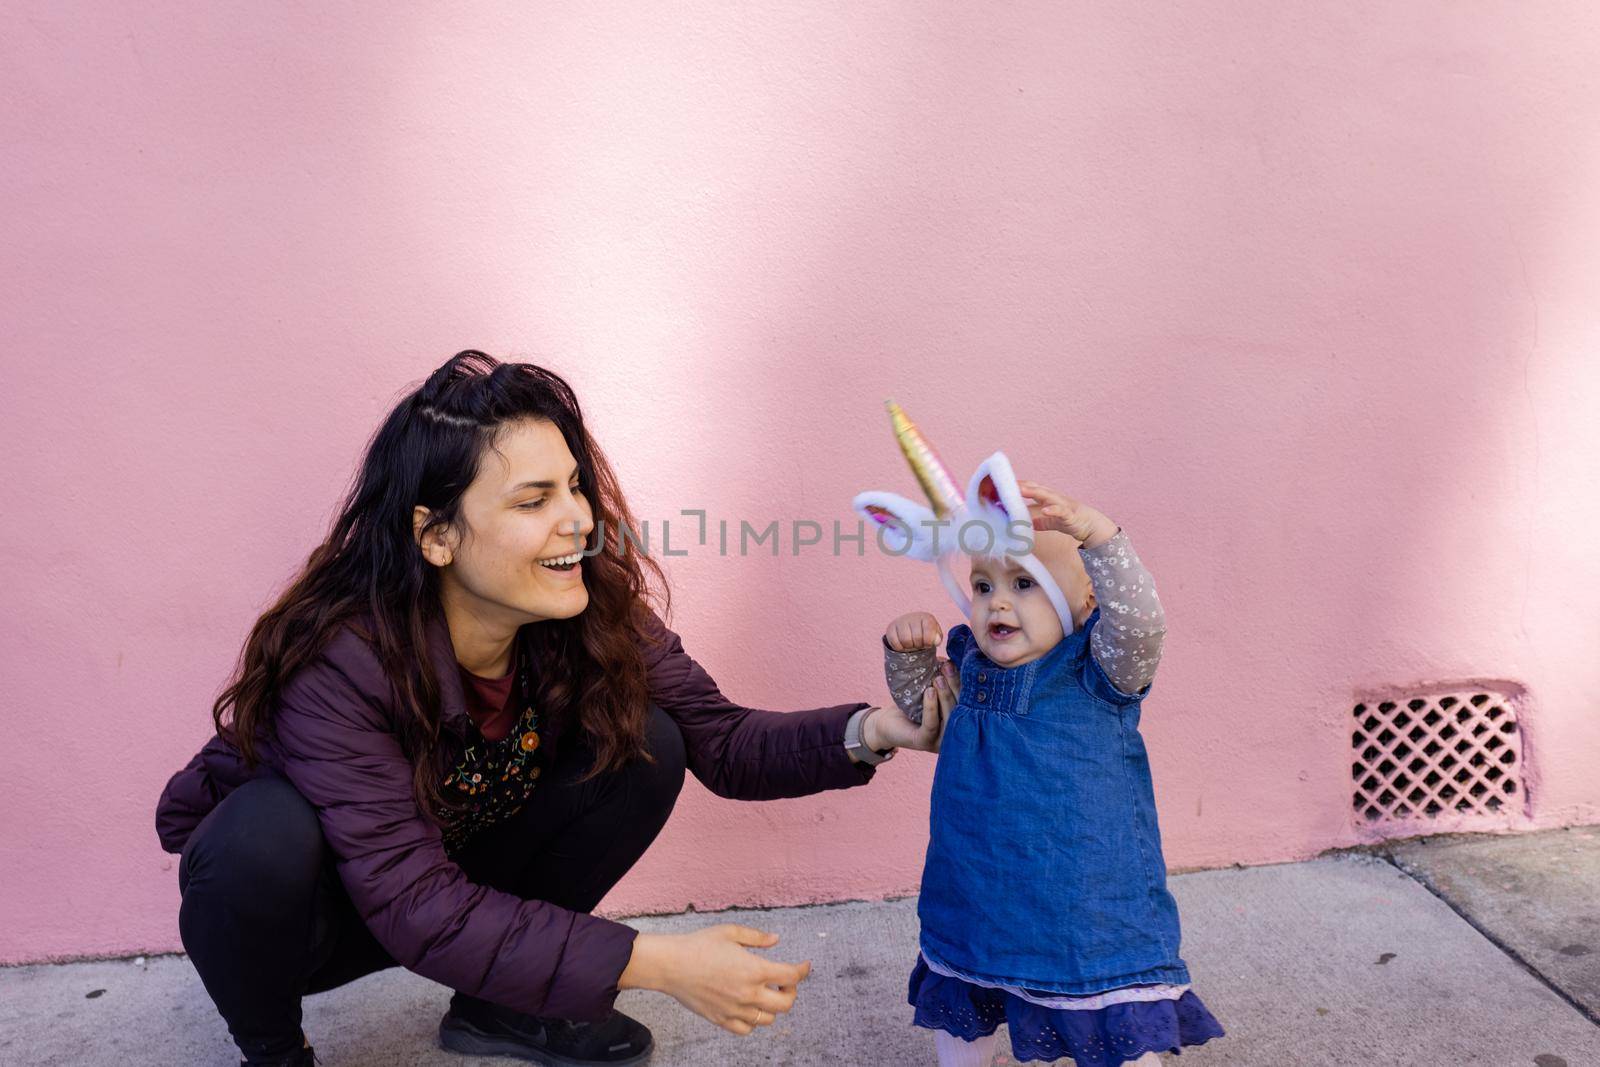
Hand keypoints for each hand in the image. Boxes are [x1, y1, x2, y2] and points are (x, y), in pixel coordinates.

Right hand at [618, 925, 808, 1035]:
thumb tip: (776, 940)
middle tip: (784, 983)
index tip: (805, 966)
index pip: (791, 976)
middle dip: (791, 992)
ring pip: (768, 1019)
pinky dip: (753, 1021)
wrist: (671, 965)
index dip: (803, 970)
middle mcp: (748, 993)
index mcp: (754, 969)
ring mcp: (735, 1009)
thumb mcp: (731, 933)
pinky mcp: (721, 1019)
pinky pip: (746, 1029)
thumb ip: (757, 937)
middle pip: (786, 1004)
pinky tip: (749, 1007)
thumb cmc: (699, 945)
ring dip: (772, 1007)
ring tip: (765, 994)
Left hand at [864, 659, 959, 752]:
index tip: (958, 664)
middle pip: (962, 709)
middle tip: (947, 667)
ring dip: (945, 695)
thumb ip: (942, 679)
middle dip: (955, 686)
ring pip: (949, 717)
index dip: (965, 682)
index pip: (969, 701)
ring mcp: (940, 740)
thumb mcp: (929, 689)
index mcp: (960, 720)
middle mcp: (954, 732)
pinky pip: (931, 725)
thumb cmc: (911, 704)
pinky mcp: (924, 742)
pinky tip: (929, 692)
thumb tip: (951, 659)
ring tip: (938, 678)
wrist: (887, 722)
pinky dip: (931, 707)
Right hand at [885, 611, 942, 651]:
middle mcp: (913, 617)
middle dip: (918, 645)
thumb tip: (936, 641)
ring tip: (911, 644)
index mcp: (926, 618)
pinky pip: (895, 642)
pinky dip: (900, 647)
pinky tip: (903, 644)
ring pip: (905, 640)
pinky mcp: (890, 628)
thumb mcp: (934, 636)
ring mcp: (900, 622)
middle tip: (918, 644)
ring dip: (909, 647)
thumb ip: (937, 638)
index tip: (927, 644)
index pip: (929, 630)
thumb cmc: (924, 634)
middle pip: (917, 637)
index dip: (928, 641)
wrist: (909, 629)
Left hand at [1015, 480, 1117, 549]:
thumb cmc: (1069, 520)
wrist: (1091, 525)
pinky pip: (1061, 511)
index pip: (1029, 489)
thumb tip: (1022, 524)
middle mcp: (1053, 497)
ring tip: (1021, 490)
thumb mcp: (1049, 521)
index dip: (1016, 486)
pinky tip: (1045, 510)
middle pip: (1035, 488)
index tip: (1001, 485)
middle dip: (1021, 485)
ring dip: (1034, 491)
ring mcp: (1062, 504)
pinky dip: (1053, 510)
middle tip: (1005, 483)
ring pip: (1046, 495)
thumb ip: (1036, 521)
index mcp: (1047, 498)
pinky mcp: (1070, 514)